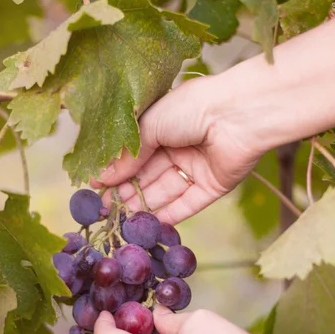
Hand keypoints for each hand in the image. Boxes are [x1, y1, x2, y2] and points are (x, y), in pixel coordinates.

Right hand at [93, 76, 265, 224]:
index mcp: (165, 125)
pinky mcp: (213, 186)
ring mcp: (197, 167)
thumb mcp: (150, 126)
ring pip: (164, 192)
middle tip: (104, 210)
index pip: (135, 153)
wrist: (238, 115)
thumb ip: (127, 155)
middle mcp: (180, 146)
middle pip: (148, 175)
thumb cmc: (192, 108)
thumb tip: (102, 178)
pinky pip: (188, 204)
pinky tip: (148, 226)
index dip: (116, 171)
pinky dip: (169, 215)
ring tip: (120, 218)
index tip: (96, 188)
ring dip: (143, 205)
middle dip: (126, 192)